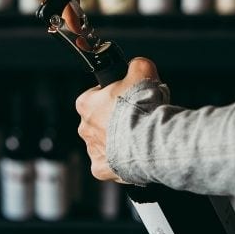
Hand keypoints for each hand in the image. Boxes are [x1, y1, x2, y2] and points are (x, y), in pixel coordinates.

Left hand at [75, 57, 159, 181]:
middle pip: (98, 120)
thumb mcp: (143, 70)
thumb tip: (136, 65)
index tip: (125, 97)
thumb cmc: (142, 108)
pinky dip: (120, 160)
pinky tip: (133, 153)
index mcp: (86, 103)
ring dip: (117, 140)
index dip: (112, 95)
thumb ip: (136, 65)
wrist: (150, 140)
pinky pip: (109, 163)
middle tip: (135, 117)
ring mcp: (92, 150)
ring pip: (103, 143)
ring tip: (137, 136)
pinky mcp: (102, 169)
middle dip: (114, 119)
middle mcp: (84, 127)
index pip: (95, 95)